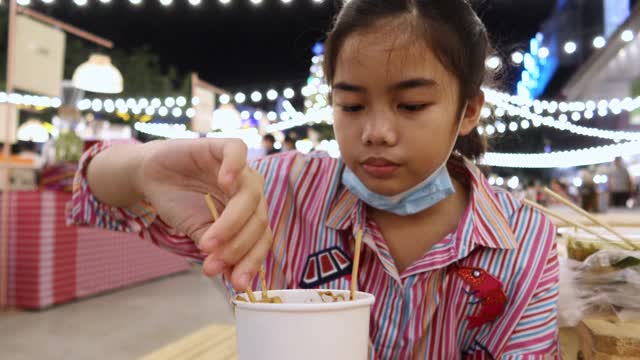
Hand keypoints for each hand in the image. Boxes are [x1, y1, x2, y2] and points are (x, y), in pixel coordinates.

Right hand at [137, 138, 271, 289]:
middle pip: (258, 220)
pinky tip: (223, 183)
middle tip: (212, 264)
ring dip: (231, 223)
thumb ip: (217, 250)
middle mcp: (251, 192)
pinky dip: (234, 167)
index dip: (251, 262)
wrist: (151, 178)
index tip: (237, 284)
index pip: (261, 239)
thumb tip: (229, 277)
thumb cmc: (180, 204)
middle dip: (236, 247)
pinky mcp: (223, 147)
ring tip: (207, 242)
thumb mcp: (199, 233)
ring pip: (250, 194)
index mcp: (251, 214)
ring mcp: (240, 170)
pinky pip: (237, 153)